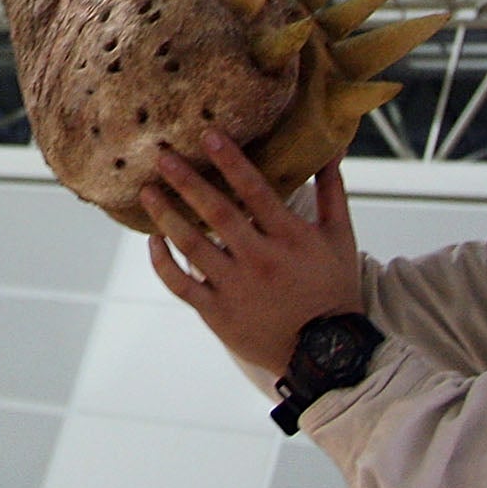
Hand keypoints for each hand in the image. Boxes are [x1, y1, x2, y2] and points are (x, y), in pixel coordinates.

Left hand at [140, 132, 363, 376]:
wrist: (325, 354)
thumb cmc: (333, 289)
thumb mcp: (340, 238)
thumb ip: (331, 190)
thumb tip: (331, 146)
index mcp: (290, 238)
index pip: (256, 191)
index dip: (231, 161)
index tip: (208, 134)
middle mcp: (260, 261)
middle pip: (217, 214)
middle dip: (187, 181)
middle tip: (161, 155)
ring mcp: (235, 288)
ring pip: (191, 247)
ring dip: (165, 216)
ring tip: (146, 191)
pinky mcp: (217, 313)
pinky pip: (181, 284)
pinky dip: (162, 262)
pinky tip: (152, 240)